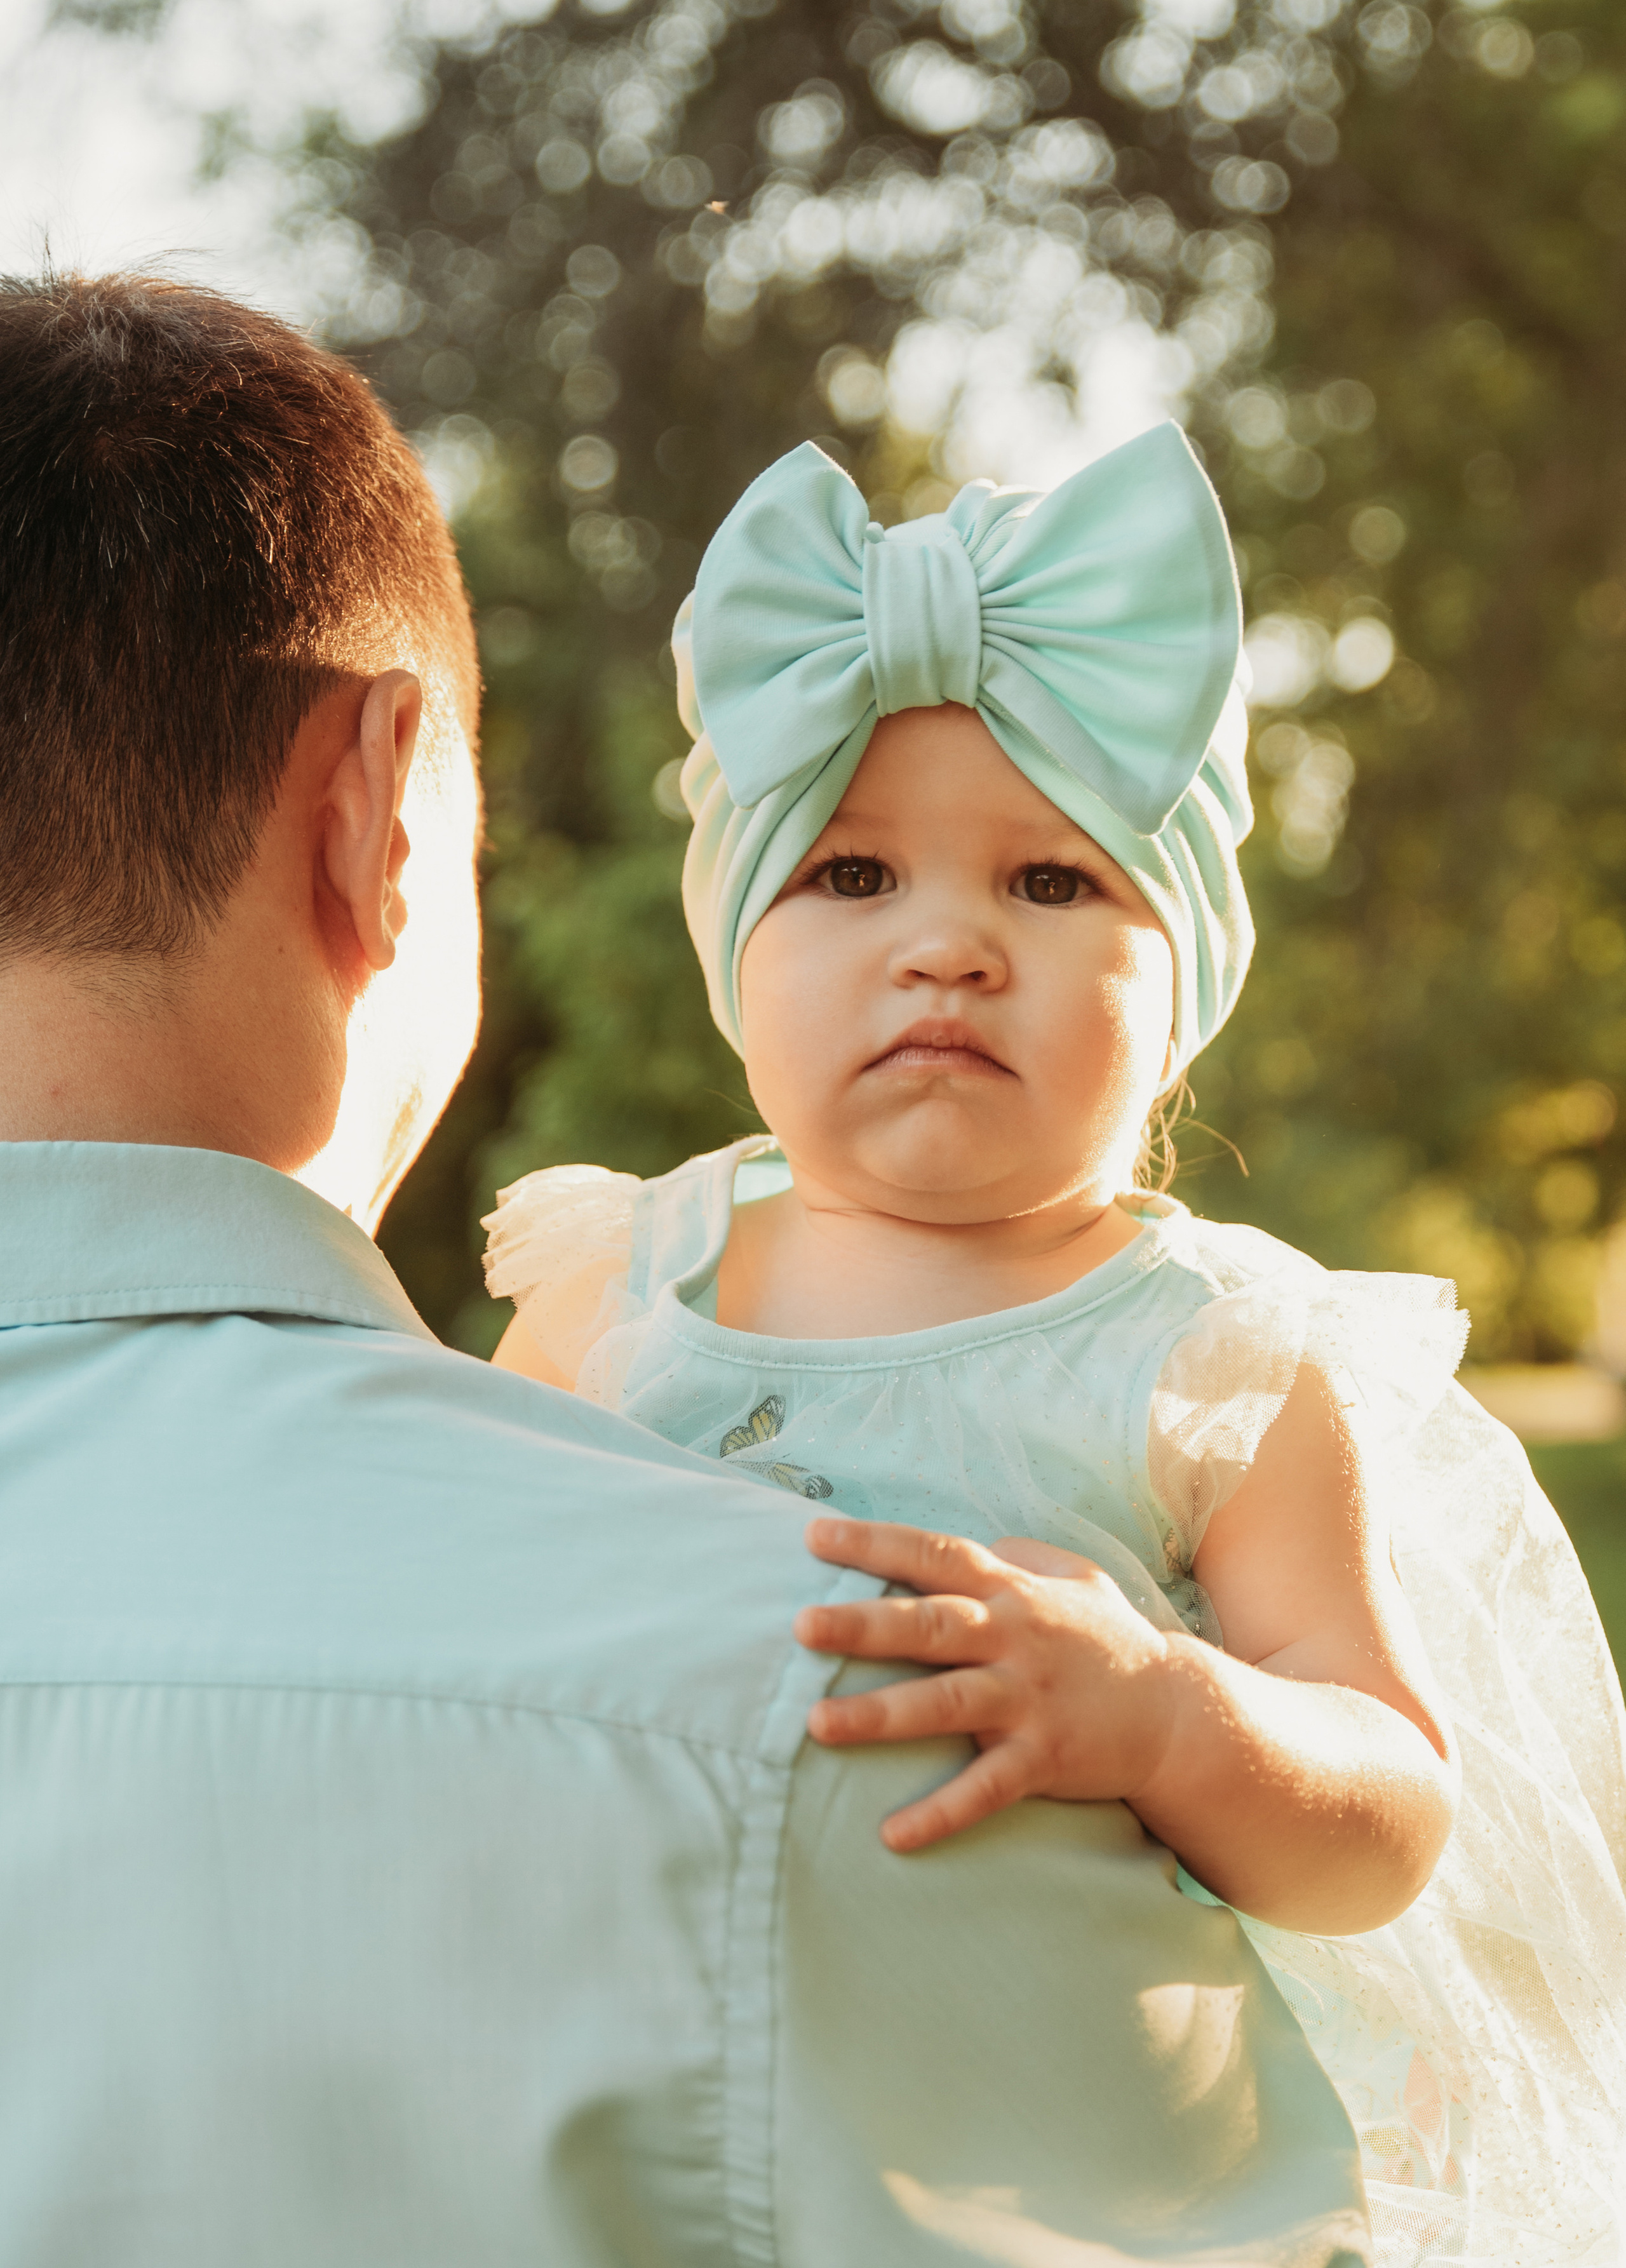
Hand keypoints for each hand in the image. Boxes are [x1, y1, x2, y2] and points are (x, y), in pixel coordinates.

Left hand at [794, 1518, 1179, 1851]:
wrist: (1180, 1713)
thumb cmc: (1114, 1642)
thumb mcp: (1077, 1578)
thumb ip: (1022, 1555)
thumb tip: (975, 1541)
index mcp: (1013, 1592)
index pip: (936, 1555)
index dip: (876, 1542)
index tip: (814, 1534)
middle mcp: (1015, 1639)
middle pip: (930, 1625)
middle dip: (863, 1624)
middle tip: (800, 1626)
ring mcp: (1028, 1700)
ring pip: (945, 1703)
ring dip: (880, 1715)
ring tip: (817, 1725)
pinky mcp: (1045, 1757)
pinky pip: (985, 1787)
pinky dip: (941, 1811)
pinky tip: (894, 1834)